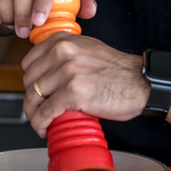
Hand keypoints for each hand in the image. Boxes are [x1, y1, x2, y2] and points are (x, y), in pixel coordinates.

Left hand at [21, 33, 145, 135]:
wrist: (142, 83)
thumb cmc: (117, 70)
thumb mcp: (86, 49)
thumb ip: (65, 53)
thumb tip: (45, 69)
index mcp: (62, 40)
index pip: (29, 62)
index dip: (30, 81)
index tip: (35, 93)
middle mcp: (62, 52)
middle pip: (29, 81)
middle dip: (31, 100)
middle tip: (39, 111)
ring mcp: (67, 71)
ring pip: (34, 97)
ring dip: (34, 115)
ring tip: (41, 122)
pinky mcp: (74, 92)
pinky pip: (46, 112)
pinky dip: (41, 124)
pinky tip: (44, 129)